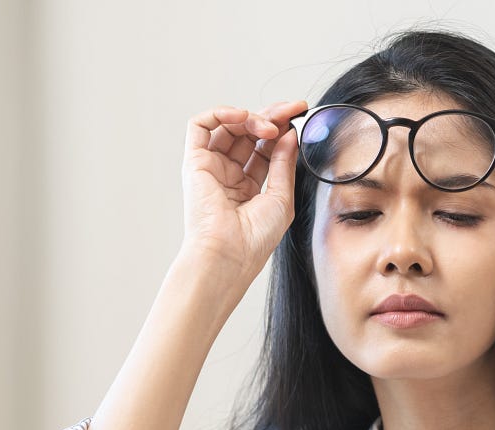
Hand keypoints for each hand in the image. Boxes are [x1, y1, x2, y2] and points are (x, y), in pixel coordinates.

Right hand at [179, 99, 307, 295]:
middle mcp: (228, 175)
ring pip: (228, 126)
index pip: (265, 147)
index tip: (301, 114)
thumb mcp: (281, 197)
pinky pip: (200, 126)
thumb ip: (284, 162)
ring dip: (252, 117)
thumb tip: (290, 133)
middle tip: (291, 111)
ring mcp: (210, 168)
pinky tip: (242, 116)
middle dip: (271, 117)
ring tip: (270, 126)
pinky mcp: (194, 162)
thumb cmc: (254, 238)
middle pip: (249, 133)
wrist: (229, 254)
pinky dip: (220, 113)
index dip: (282, 129)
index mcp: (248, 187)